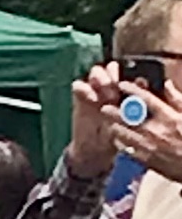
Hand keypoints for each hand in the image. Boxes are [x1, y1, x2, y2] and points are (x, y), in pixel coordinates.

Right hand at [68, 63, 126, 178]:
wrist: (94, 150)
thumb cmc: (115, 138)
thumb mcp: (128, 124)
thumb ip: (133, 108)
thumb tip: (139, 89)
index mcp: (127, 92)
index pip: (130, 74)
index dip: (132, 76)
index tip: (134, 85)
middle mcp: (110, 88)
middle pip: (111, 68)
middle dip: (112, 76)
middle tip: (112, 90)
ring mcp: (94, 91)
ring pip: (96, 72)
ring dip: (98, 79)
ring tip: (100, 94)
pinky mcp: (79, 98)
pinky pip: (78, 85)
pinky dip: (82, 87)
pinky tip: (88, 98)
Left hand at [115, 80, 181, 184]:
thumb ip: (177, 99)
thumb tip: (167, 85)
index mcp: (169, 117)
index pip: (146, 99)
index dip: (132, 90)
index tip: (122, 85)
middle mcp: (156, 130)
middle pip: (129, 117)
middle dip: (115, 111)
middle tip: (105, 107)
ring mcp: (149, 145)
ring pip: (124, 134)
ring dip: (116, 126)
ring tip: (111, 123)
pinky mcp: (146, 159)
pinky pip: (127, 150)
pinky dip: (121, 143)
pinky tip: (118, 139)